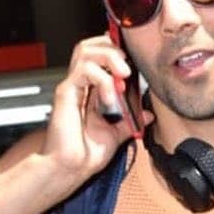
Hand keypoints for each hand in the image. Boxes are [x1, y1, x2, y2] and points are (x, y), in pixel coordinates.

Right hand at [41, 35, 153, 183]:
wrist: (69, 169)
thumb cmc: (85, 155)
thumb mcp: (116, 135)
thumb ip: (130, 122)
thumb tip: (148, 115)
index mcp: (90, 91)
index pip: (100, 55)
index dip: (116, 51)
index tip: (134, 63)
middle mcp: (80, 85)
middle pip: (90, 45)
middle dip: (112, 47)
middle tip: (128, 67)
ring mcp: (72, 86)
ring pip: (85, 50)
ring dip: (110, 57)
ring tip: (123, 75)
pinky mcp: (66, 93)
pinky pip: (85, 71)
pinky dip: (103, 80)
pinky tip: (110, 99)